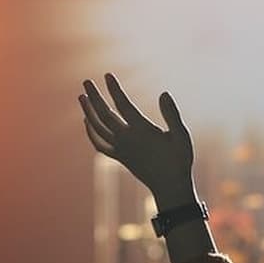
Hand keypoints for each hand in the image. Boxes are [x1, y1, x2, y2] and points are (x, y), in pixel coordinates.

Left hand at [78, 73, 195, 209]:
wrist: (170, 187)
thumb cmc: (179, 160)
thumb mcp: (182, 136)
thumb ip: (172, 114)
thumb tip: (164, 93)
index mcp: (141, 131)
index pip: (123, 105)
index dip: (114, 89)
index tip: (107, 75)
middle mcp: (127, 139)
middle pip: (104, 114)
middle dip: (94, 97)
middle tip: (86, 81)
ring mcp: (120, 149)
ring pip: (98, 128)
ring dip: (88, 112)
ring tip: (81, 97)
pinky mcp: (119, 158)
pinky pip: (99, 144)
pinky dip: (90, 133)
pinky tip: (86, 122)